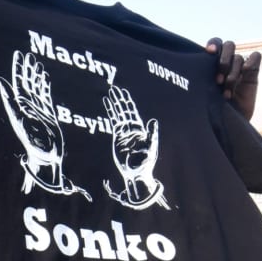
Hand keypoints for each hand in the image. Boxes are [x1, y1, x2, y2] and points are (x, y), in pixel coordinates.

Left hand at [0, 51, 88, 198]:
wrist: (46, 158)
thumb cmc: (35, 146)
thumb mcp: (23, 126)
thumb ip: (13, 106)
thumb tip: (9, 94)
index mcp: (20, 110)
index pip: (16, 87)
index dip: (16, 71)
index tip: (17, 57)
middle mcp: (27, 108)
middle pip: (25, 84)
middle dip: (25, 69)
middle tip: (24, 54)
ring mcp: (37, 110)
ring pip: (35, 88)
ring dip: (34, 75)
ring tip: (35, 62)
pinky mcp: (47, 114)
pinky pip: (45, 95)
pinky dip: (44, 85)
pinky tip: (44, 76)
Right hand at [101, 85, 166, 208]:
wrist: (136, 172)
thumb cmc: (145, 162)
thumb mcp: (151, 146)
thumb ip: (152, 133)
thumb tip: (153, 121)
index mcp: (139, 129)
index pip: (132, 112)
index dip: (127, 102)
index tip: (123, 93)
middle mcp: (131, 128)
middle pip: (124, 110)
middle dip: (119, 99)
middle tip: (114, 88)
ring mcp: (123, 133)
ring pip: (118, 115)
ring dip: (114, 104)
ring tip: (109, 93)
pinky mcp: (117, 138)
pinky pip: (113, 123)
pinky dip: (110, 113)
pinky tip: (107, 106)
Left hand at [206, 38, 260, 120]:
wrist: (228, 125)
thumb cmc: (212, 111)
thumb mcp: (203, 95)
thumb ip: (201, 79)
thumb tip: (194, 67)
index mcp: (212, 64)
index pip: (214, 45)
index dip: (213, 45)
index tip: (209, 52)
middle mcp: (227, 63)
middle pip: (228, 46)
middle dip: (223, 59)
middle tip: (218, 78)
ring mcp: (240, 68)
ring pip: (238, 57)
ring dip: (233, 72)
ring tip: (227, 91)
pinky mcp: (252, 73)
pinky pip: (255, 57)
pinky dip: (250, 61)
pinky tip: (245, 72)